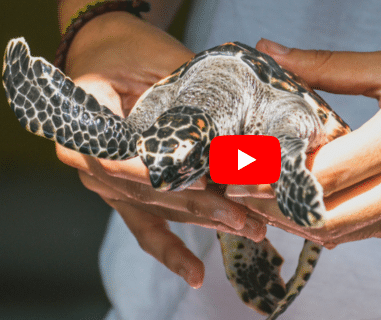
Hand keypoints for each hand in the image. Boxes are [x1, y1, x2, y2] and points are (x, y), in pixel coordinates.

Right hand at [55, 13, 265, 287]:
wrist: (107, 53)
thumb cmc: (127, 50)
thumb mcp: (154, 61)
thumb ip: (184, 96)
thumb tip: (237, 136)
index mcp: (84, 127)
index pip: (120, 162)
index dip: (159, 177)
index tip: (201, 186)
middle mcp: (92, 164)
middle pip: (148, 194)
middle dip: (201, 208)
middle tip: (244, 218)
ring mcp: (111, 185)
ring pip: (159, 212)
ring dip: (204, 222)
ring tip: (247, 229)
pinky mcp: (129, 196)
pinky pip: (148, 229)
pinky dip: (172, 251)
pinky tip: (195, 273)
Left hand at [226, 39, 380, 248]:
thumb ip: (329, 66)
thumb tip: (273, 50)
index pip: (320, 175)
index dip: (271, 181)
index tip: (237, 176)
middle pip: (325, 218)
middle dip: (276, 210)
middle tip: (243, 195)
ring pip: (345, 234)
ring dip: (301, 222)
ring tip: (269, 201)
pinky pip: (371, 234)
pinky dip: (336, 225)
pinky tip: (316, 206)